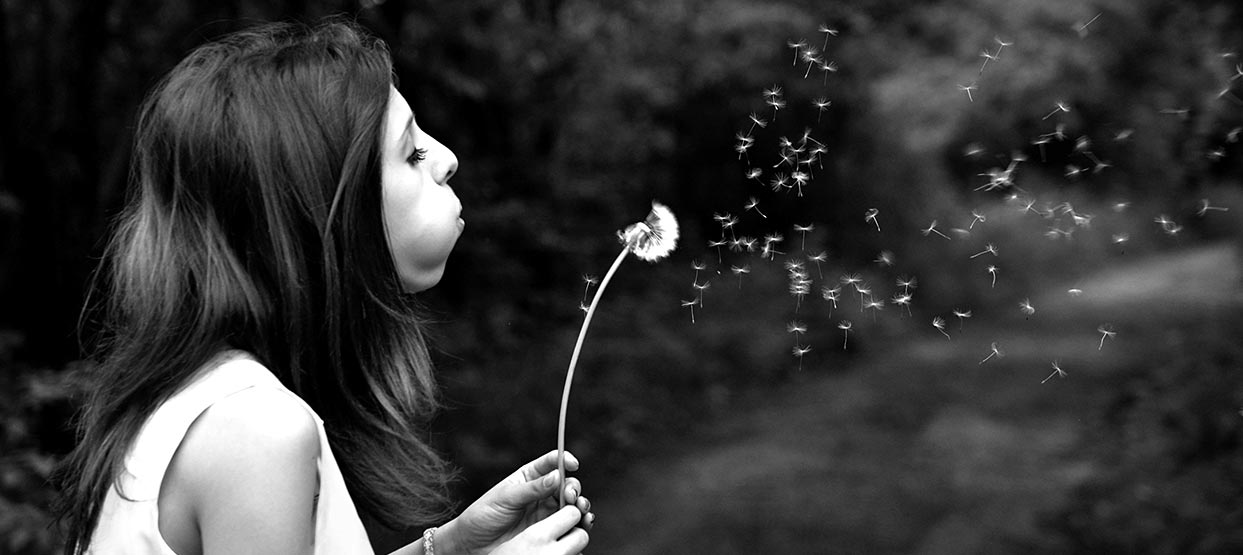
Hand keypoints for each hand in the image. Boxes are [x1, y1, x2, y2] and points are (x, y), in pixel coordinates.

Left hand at [439, 450, 592, 554]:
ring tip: (580, 510)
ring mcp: (545, 511)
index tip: (572, 463)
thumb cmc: (484, 515)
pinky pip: (568, 524)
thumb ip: (532, 489)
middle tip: (571, 496)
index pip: (551, 462)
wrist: (473, 543)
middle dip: (574, 487)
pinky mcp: (548, 530)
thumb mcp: (505, 498)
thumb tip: (557, 476)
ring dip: (581, 504)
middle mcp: (541, 492)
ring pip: (572, 504)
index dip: (564, 459)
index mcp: (528, 477)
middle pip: (567, 484)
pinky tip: (582, 523)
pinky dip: (579, 522)